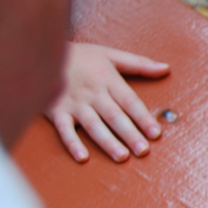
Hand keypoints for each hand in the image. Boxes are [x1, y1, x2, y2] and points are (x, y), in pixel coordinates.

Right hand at [45, 42, 168, 161]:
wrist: (41, 50)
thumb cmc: (80, 56)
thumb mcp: (110, 54)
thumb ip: (139, 63)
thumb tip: (166, 68)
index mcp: (108, 80)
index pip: (130, 102)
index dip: (143, 118)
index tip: (156, 133)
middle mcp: (93, 93)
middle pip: (114, 116)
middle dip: (130, 134)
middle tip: (143, 151)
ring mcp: (74, 103)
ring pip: (93, 125)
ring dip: (107, 142)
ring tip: (122, 156)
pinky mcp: (55, 111)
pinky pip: (64, 129)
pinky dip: (72, 143)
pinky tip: (83, 157)